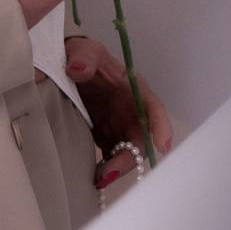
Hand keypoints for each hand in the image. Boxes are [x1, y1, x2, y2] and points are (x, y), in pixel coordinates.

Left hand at [64, 35, 174, 186]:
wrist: (67, 65)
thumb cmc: (84, 56)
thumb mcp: (84, 51)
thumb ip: (83, 58)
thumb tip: (78, 69)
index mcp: (133, 90)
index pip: (153, 109)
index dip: (161, 128)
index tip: (163, 146)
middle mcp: (130, 111)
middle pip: (139, 140)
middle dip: (129, 159)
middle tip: (109, 172)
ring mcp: (118, 126)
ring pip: (126, 152)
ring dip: (117, 167)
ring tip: (99, 179)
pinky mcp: (104, 136)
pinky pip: (110, 156)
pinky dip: (105, 167)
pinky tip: (92, 177)